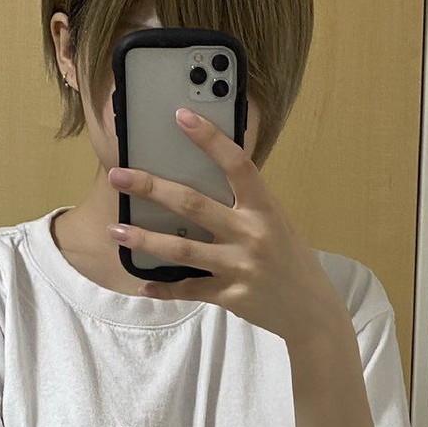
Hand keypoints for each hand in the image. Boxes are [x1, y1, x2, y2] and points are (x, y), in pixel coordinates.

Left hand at [106, 110, 350, 348]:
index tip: (181, 116)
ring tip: (115, 231)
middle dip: (151, 188)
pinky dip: (164, 288)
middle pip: (193, 205)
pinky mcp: (231, 296)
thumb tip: (203, 178)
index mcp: (265, 208)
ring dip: (144, 240)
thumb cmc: (290, 258)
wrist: (312, 310)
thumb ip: (245, 204)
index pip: (236, 164)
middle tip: (118, 176)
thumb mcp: (276, 222)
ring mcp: (240, 267)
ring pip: (182, 250)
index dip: (210, 139)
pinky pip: (189, 289)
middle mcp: (251, 234)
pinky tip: (143, 284)